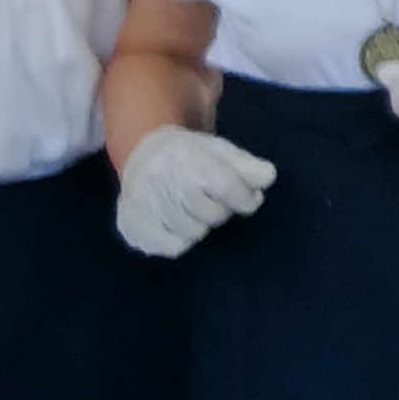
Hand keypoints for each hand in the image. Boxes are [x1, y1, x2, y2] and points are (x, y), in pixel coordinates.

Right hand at [119, 124, 275, 257]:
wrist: (143, 156)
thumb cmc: (192, 156)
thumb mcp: (222, 151)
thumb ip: (248, 165)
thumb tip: (267, 178)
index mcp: (185, 155)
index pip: (226, 186)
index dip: (245, 198)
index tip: (248, 200)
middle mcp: (160, 179)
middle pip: (212, 214)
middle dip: (220, 210)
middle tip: (211, 198)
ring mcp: (142, 204)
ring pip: (195, 233)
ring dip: (201, 225)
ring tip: (191, 208)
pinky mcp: (131, 226)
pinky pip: (173, 248)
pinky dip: (182, 240)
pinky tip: (175, 222)